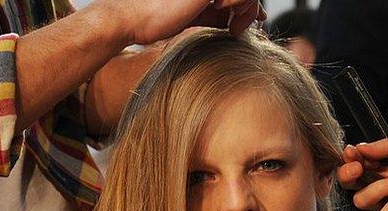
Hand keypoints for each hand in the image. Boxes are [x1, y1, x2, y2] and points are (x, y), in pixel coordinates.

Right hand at [99, 0, 265, 45]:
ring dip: (247, 10)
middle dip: (251, 9)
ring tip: (234, 29)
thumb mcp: (198, 17)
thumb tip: (244, 21)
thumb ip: (219, 15)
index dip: (248, 5)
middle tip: (240, 28)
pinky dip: (241, 7)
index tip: (248, 23)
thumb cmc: (160, 20)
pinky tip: (228, 22)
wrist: (137, 19)